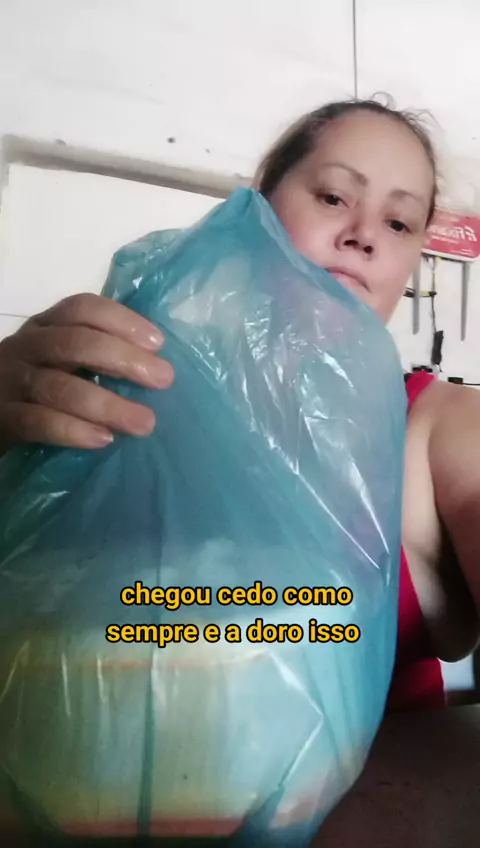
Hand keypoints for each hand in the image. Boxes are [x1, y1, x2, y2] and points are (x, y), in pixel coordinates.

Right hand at [0, 293, 173, 450]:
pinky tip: (103, 439)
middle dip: (124, 359)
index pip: (82, 308)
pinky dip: (73, 430)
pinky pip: (38, 421)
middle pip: (75, 343)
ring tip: (144, 422)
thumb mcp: (59, 362)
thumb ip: (95, 357)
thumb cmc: (35, 390)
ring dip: (107, 404)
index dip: (121, 320)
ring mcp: (9, 381)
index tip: (158, 343)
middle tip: (163, 379)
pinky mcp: (2, 418)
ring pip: (59, 387)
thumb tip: (156, 366)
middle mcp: (25, 347)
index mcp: (45, 327)